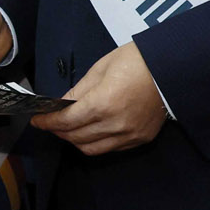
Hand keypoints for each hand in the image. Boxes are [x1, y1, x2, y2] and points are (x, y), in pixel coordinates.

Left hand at [30, 41, 165, 154]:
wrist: (172, 67)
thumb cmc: (136, 61)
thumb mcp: (100, 69)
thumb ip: (78, 91)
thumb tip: (61, 104)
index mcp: (103, 103)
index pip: (66, 121)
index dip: (48, 122)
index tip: (37, 120)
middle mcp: (115, 125)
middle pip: (76, 137)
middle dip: (59, 131)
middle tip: (50, 123)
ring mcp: (130, 135)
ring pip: (92, 149)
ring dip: (75, 140)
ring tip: (68, 129)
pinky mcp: (141, 139)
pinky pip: (111, 148)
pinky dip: (96, 143)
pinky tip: (91, 131)